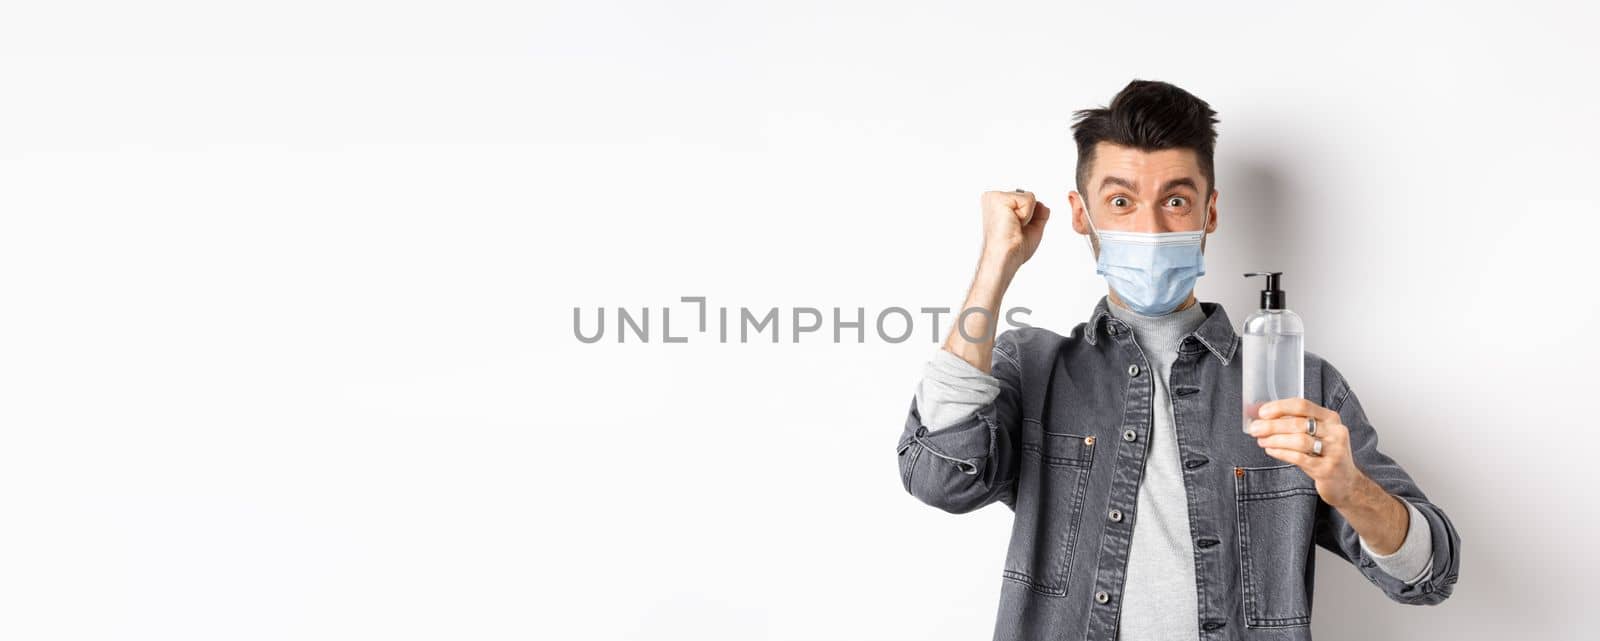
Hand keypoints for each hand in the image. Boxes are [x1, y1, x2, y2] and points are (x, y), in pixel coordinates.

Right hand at [979, 189, 1050, 272]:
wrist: (1005, 258)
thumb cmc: (1013, 249)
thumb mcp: (1032, 228)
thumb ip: (1039, 214)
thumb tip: (1042, 204)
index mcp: (997, 205)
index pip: (1023, 200)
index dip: (1028, 217)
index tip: (1015, 229)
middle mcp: (993, 199)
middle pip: (1027, 196)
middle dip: (1029, 215)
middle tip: (1015, 228)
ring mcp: (994, 197)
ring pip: (1029, 197)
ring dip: (1027, 215)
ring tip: (1013, 226)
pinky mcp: (999, 198)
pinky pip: (1028, 199)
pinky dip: (1026, 214)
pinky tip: (1013, 223)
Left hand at [1247, 398, 1364, 507]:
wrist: (1347, 483)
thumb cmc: (1325, 455)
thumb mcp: (1317, 435)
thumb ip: (1295, 424)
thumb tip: (1261, 416)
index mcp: (1331, 418)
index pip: (1303, 405)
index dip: (1280, 407)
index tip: (1262, 412)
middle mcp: (1335, 432)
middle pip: (1298, 423)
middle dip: (1272, 425)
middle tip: (1255, 429)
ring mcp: (1334, 451)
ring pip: (1299, 440)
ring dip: (1275, 440)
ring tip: (1262, 441)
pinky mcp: (1327, 469)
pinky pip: (1299, 458)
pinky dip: (1281, 453)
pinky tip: (1271, 451)